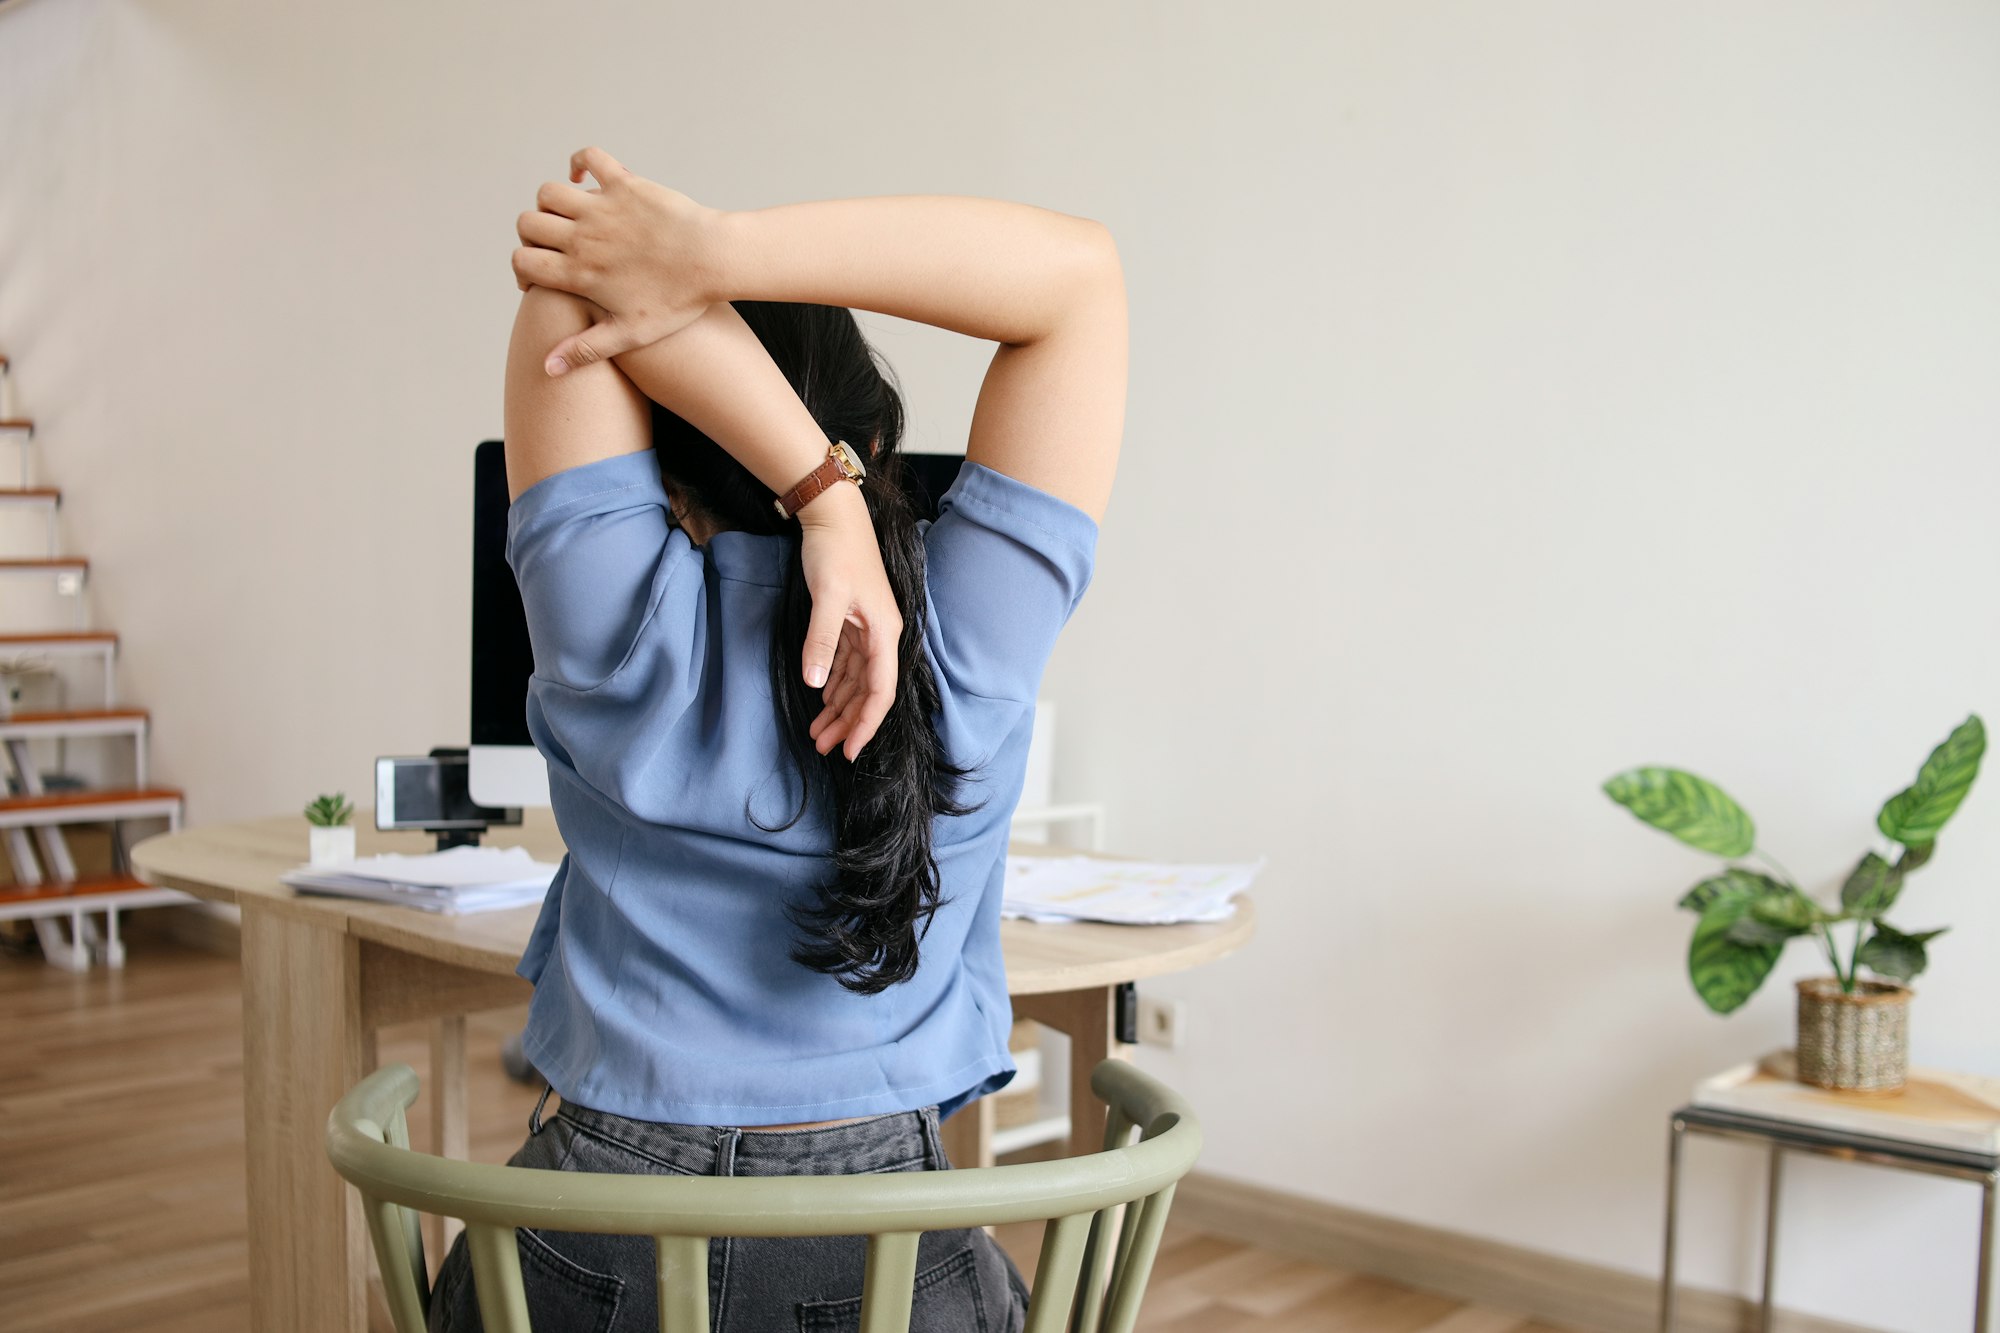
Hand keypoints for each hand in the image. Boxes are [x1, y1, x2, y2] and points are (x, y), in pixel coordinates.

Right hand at [511, 146, 720, 375]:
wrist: (715, 261)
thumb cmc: (678, 301)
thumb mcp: (631, 334)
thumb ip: (585, 349)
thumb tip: (547, 369)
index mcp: (581, 273)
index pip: (523, 262)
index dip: (523, 269)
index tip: (538, 275)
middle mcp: (585, 237)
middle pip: (528, 224)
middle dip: (532, 236)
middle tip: (551, 246)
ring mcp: (604, 207)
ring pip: (550, 192)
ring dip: (551, 203)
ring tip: (568, 218)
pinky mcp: (626, 183)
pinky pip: (589, 158)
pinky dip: (581, 162)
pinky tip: (583, 176)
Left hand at [797, 485, 900, 761]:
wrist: (833, 516)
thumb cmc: (835, 552)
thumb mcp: (827, 597)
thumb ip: (822, 641)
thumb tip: (816, 684)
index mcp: (884, 633)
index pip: (880, 691)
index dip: (866, 724)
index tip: (849, 751)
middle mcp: (880, 636)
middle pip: (868, 691)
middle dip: (847, 722)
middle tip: (822, 748)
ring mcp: (867, 630)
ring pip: (855, 681)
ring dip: (838, 708)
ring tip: (817, 733)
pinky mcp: (851, 623)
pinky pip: (845, 664)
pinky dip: (834, 685)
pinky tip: (822, 701)